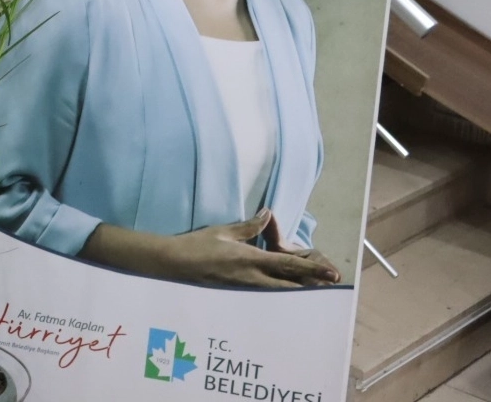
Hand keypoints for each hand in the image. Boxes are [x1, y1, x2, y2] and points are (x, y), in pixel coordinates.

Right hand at [161, 211, 339, 287]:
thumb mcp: (224, 231)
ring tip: (316, 287)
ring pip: (282, 292)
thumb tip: (267, 214)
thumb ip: (249, 226)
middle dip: (312, 284)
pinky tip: (288, 289)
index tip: (333, 274)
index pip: (289, 265)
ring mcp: (247, 288)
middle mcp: (253, 278)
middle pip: (291, 285)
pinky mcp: (241, 293)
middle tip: (331, 283)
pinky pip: (269, 293)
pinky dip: (283, 291)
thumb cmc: (197, 245)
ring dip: (300, 289)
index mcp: (251, 259)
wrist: (175, 264)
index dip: (313, 270)